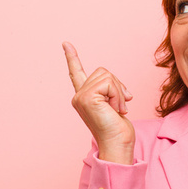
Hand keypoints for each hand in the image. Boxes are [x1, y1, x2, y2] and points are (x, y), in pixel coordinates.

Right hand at [63, 42, 134, 164]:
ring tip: (117, 110)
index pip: (76, 73)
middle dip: (118, 87)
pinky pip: (109, 83)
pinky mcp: (87, 98)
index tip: (66, 43)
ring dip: (119, 92)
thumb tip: (121, 88)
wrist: (117, 145)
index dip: (72, 57)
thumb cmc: (118, 129)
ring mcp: (80, 96)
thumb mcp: (115, 104)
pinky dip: (118, 96)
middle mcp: (78, 95)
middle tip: (119, 107)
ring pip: (107, 76)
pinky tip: (115, 110)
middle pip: (103, 71)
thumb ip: (112, 91)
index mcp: (84, 97)